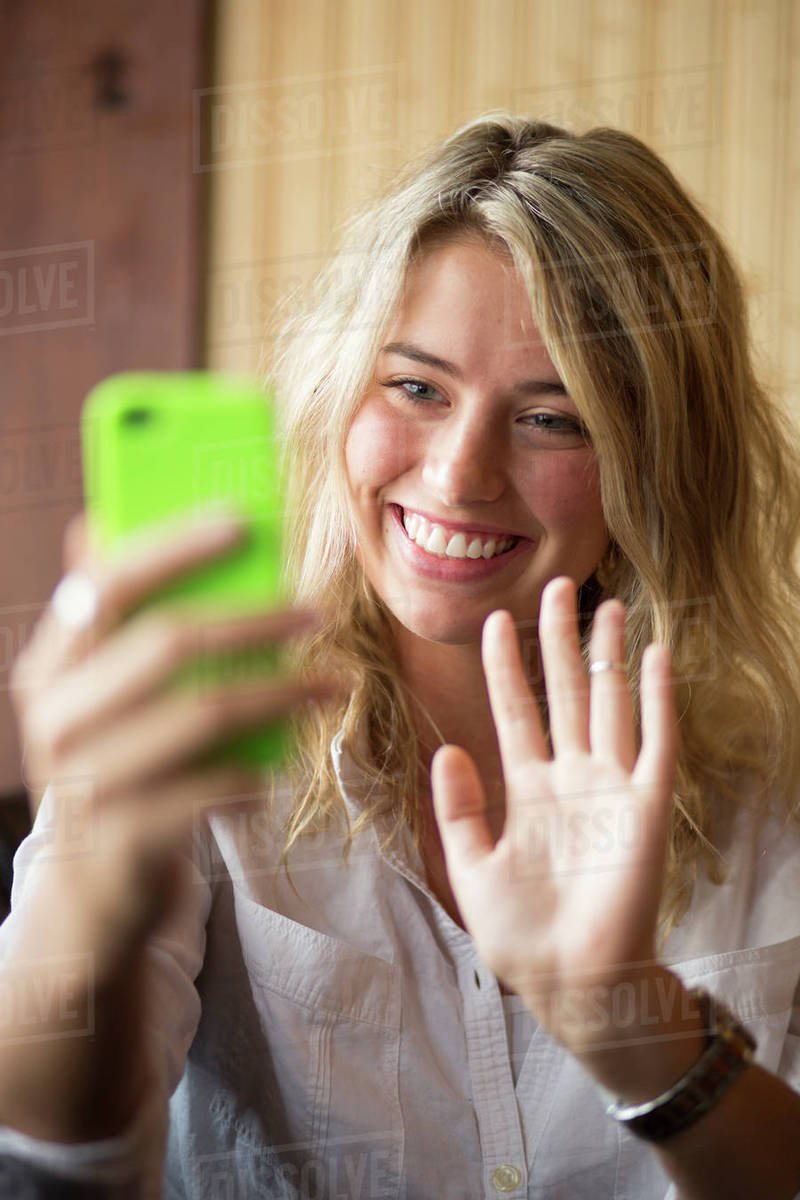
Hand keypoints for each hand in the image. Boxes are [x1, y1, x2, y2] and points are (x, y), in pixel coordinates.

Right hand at [9, 505, 338, 970]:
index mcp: (50, 664)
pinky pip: (212, 786)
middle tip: (317, 611)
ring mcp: (87, 777)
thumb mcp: (102, 692)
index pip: (107, 583)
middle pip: (168, 641)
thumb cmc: (116, 761)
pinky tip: (276, 768)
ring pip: (204, 711)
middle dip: (255, 619)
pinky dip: (255, 770)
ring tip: (334, 684)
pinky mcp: (125, 834)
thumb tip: (102, 520)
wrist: (90, 883)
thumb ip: (113, 617)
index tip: (244, 521)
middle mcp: (56, 715)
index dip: (176, 547)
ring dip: (282, 692)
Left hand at [431, 576, 676, 1055]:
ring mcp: (611, 788)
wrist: (573, 985)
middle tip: (555, 587)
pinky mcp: (648, 806)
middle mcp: (571, 779)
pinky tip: (655, 654)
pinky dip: (658, 697)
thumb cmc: (521, 938)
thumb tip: (447, 748)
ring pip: (610, 704)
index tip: (493, 622)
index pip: (516, 712)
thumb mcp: (470, 869)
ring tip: (606, 604)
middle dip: (558, 640)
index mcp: (527, 792)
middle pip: (565, 693)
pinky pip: (657, 741)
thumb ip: (457, 810)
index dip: (507, 667)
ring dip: (608, 655)